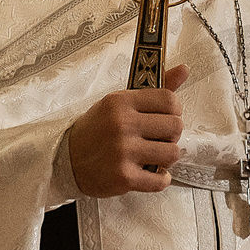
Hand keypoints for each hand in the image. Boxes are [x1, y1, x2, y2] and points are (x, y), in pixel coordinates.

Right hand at [66, 66, 188, 197]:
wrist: (64, 160)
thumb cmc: (95, 130)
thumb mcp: (118, 102)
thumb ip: (154, 88)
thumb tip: (184, 70)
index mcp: (121, 102)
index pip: (169, 99)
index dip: (173, 110)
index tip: (165, 117)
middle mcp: (122, 124)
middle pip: (176, 126)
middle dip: (171, 134)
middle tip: (157, 138)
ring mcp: (123, 151)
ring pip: (172, 153)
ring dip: (166, 157)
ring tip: (152, 156)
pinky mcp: (123, 177)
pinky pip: (161, 180)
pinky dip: (159, 179)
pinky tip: (148, 172)